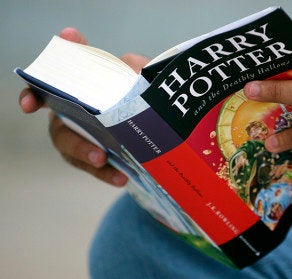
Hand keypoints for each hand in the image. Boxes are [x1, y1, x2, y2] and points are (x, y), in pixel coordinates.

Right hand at [19, 27, 149, 186]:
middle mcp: (71, 118)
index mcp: (74, 93)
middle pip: (60, 132)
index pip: (45, 92)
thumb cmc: (135, 90)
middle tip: (97, 153)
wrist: (154, 116)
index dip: (32, 96)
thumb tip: (111, 53)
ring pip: (75, 153)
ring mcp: (82, 139)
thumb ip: (130, 63)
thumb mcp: (136, 73)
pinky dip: (107, 174)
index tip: (29, 105)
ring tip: (106, 164)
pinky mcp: (96, 158)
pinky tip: (121, 177)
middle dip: (76, 143)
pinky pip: (96, 170)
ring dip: (89, 160)